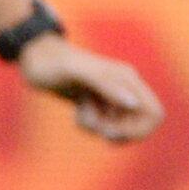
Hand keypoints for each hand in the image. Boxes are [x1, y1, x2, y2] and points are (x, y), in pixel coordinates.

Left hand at [18, 32, 163, 144]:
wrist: (33, 56)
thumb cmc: (53, 62)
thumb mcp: (76, 71)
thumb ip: (106, 84)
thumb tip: (133, 104)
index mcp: (126, 79)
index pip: (154, 113)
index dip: (140, 130)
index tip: (114, 131)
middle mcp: (123, 87)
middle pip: (138, 125)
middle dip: (117, 133)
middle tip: (96, 126)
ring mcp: (110, 95)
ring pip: (119, 127)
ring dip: (99, 127)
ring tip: (81, 112)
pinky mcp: (96, 101)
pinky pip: (104, 124)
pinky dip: (90, 124)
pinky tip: (78, 109)